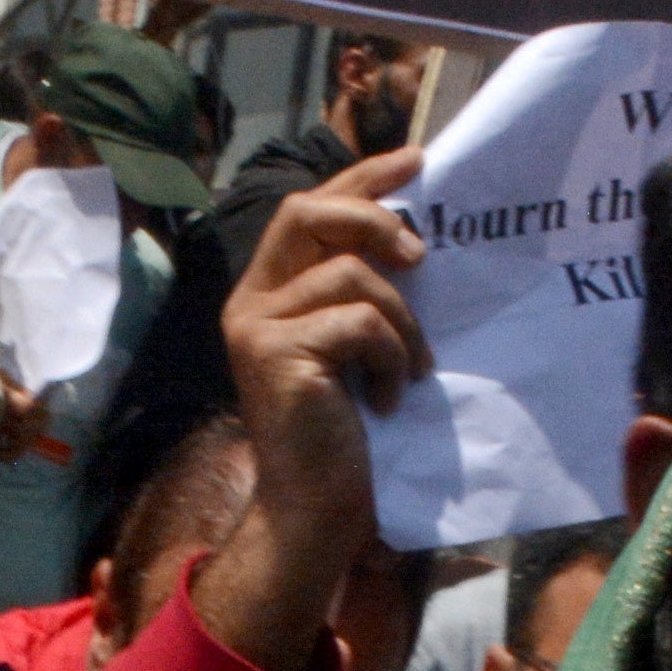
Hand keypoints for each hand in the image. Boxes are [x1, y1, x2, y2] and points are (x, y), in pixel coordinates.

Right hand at [220, 149, 428, 578]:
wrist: (316, 509)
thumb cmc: (344, 436)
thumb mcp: (355, 348)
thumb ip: (361, 294)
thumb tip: (417, 238)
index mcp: (267, 293)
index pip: (309, 209)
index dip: (362, 180)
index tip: (418, 161)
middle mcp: (250, 302)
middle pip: (307, 212)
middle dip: (373, 218)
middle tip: (421, 254)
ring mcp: (256, 327)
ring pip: (352, 276)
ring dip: (402, 321)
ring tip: (409, 368)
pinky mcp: (276, 354)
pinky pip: (360, 322)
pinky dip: (391, 357)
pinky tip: (388, 399)